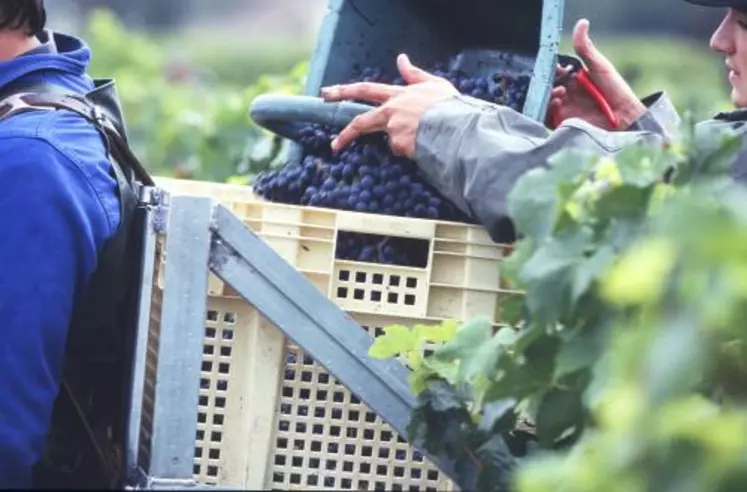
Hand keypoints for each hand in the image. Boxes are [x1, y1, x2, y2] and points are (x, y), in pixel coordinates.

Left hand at [321, 54, 458, 157]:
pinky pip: (404, 151)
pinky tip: (427, 146)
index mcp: (397, 95)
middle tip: (335, 144)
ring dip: (399, 145)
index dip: (345, 91)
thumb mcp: (433, 83)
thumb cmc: (448, 104)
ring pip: (388, 140)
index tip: (328, 93)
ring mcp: (394, 130)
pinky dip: (413, 151)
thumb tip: (401, 59)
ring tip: (411, 145)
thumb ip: (414, 74)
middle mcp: (391, 112)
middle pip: (361, 122)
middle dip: (345, 134)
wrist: (456, 124)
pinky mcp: (399, 146)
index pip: (366, 89)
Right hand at [549, 19, 645, 129]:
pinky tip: (557, 103)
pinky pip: (546, 116)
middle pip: (547, 86)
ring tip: (560, 93)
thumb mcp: (599, 66)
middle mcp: (567, 93)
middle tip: (556, 81)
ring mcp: (564, 108)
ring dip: (547, 95)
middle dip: (547, 82)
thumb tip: (581, 23)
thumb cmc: (615, 90)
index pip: (555, 72)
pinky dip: (547, 109)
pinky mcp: (562, 122)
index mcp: (574, 79)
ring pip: (544, 100)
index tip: (554, 67)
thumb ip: (586, 48)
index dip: (551, 69)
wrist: (624, 118)